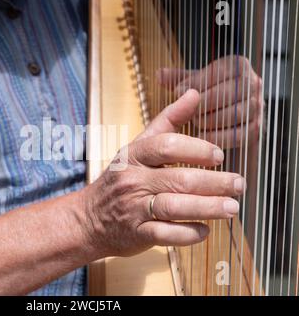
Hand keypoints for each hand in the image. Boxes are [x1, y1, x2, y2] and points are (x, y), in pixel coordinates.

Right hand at [81, 90, 245, 257]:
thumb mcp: (137, 146)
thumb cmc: (120, 179)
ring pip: (174, 207)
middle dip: (214, 183)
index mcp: (133, 155)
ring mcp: (133, 208)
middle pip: (178, 179)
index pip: (166, 146)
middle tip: (238, 184)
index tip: (219, 155)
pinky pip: (166, 235)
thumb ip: (167, 120)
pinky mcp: (136, 234)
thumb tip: (194, 93)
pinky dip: (189, 234)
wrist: (89, 218)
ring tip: (232, 207)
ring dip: (208, 208)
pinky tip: (205, 230)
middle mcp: (132, 180)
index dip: (196, 149)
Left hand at [157, 55, 262, 148]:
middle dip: (204, 104)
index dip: (196, 81)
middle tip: (188, 112)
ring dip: (210, 120)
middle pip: (228, 93)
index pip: (219, 70)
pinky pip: (239, 135)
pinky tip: (203, 136)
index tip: (179, 90)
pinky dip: (218, 137)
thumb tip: (160, 74)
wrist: (227, 115)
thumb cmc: (208, 94)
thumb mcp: (193, 82)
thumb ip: (178, 78)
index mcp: (237, 65)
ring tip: (195, 123)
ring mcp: (257, 107)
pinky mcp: (256, 128)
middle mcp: (252, 83)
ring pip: (234, 114)